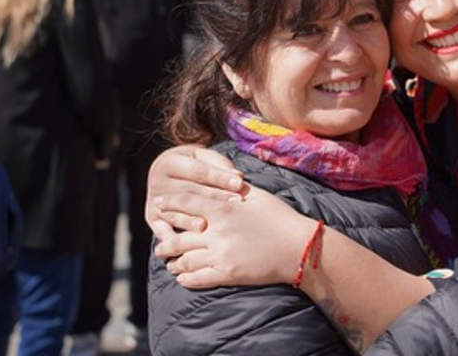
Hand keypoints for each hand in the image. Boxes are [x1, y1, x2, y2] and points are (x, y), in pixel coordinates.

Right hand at [145, 144, 246, 240]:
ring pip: (176, 213)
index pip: (198, 171)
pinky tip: (189, 244)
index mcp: (169, 162)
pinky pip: (163, 231)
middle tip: (236, 204)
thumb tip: (238, 177)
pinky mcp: (152, 218)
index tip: (239, 183)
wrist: (170, 173)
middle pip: (188, 193)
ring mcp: (153, 201)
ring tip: (210, 225)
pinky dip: (174, 240)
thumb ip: (220, 165)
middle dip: (214, 198)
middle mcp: (157, 181)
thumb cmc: (195, 164)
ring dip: (194, 220)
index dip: (219, 177)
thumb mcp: (204, 157)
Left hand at [155, 186, 316, 288]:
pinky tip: (182, 277)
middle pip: (178, 237)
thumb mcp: (257, 195)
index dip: (169, 204)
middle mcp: (216, 232)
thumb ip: (235, 188)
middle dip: (166, 241)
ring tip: (169, 262)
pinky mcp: (227, 274)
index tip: (159, 204)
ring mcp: (220, 255)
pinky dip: (186, 278)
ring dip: (174, 262)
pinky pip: (197, 279)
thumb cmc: (280, 218)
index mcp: (222, 209)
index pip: (185, 204)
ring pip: (185, 260)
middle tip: (159, 243)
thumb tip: (224, 179)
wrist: (298, 247)